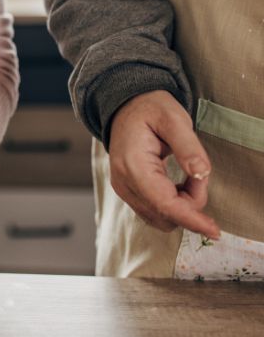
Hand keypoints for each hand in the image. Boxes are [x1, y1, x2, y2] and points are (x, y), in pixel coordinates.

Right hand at [108, 90, 219, 238]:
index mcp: (133, 164)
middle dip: (190, 204)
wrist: (126, 107)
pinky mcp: (128, 191)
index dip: (191, 219)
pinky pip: (155, 211)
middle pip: (164, 215)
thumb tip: (201, 173)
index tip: (214, 229)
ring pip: (160, 217)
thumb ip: (188, 147)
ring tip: (188, 176)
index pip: (163, 203)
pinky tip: (178, 185)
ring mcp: (123, 188)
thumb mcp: (174, 119)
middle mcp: (123, 181)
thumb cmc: (150, 109)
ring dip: (182, 205)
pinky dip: (173, 204)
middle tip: (198, 173)